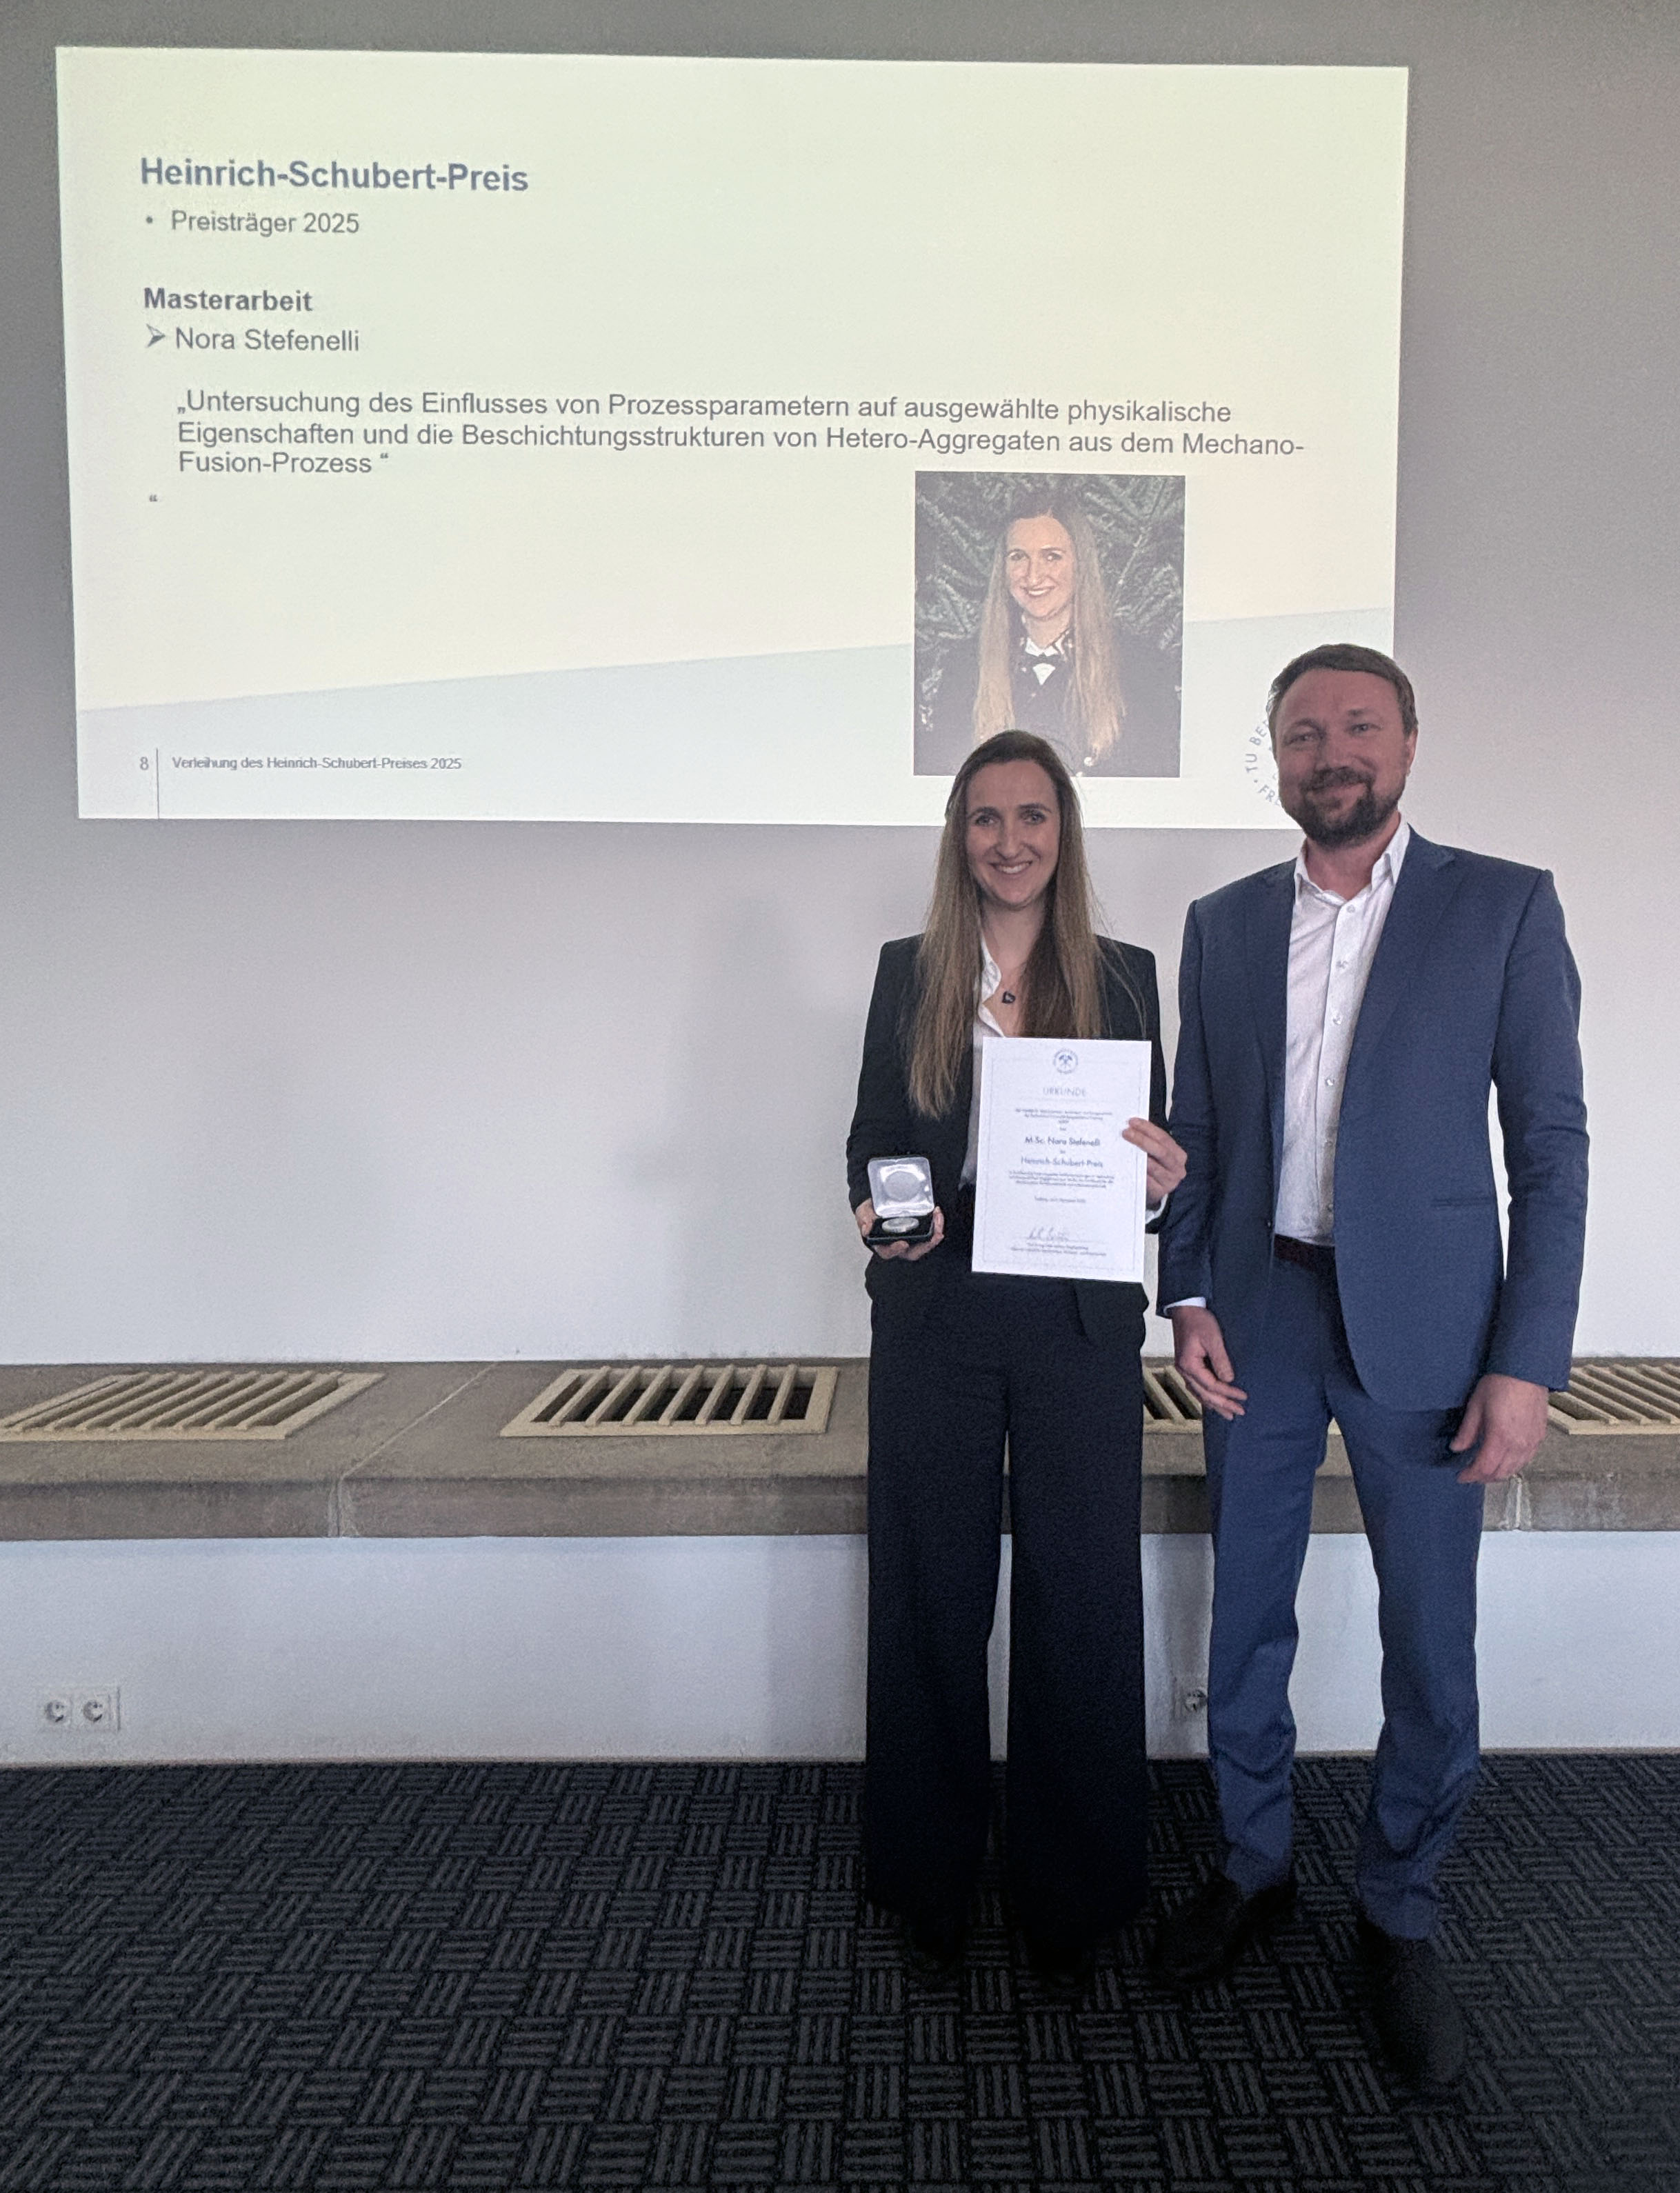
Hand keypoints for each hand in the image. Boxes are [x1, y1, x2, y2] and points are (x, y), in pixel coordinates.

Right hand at [854, 1198, 944, 1261]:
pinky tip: (937, 1214)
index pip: (889, 1252)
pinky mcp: (918, 1231)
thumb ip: (864, 1220)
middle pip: (914, 1252)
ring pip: (925, 1244)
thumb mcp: (863, 1213)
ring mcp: (910, 1239)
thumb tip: (866, 1230)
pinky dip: (935, 1225)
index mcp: (883, 1244)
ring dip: (935, 1233)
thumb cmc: (870, 1213)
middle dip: (927, 1244)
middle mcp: (898, 1245)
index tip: (902, 1243)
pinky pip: (929, 1233)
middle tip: (935, 1234)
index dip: (896, 1249)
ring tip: (938, 1219)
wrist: (877, 1204)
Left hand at [1124, 1118, 1187, 1203]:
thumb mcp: (1157, 1154)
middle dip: (1142, 1140)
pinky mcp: (1160, 1192)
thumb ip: (1150, 1142)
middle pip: (1160, 1151)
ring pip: (1153, 1166)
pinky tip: (1127, 1164)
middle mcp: (1177, 1168)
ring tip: (1125, 1146)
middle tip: (1126, 1133)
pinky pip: (1147, 1180)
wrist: (1155, 1191)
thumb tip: (1133, 1127)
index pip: (1164, 1138)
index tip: (1133, 1122)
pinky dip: (1137, 1171)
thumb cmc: (1156, 1168)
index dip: (1148, 1129)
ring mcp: (1170, 1181)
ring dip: (1138, 1156)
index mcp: (1178, 1154)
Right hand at [1171, 1305, 1246, 1419]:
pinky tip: (1212, 1400)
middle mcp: (1184, 1370)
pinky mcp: (1187, 1365)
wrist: (1185, 1309)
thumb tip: (1229, 1379)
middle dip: (1222, 1404)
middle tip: (1239, 1412)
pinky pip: (1196, 1386)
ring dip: (1214, 1404)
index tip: (1243, 1397)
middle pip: (1204, 1394)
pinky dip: (1206, 1396)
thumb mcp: (1213, 1339)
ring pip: (1199, 1393)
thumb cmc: (1198, 1321)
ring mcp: (1184, 1368)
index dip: (1228, 1393)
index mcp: (1189, 1365)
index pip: (1211, 1385)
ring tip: (1227, 1413)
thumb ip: (1221, 1360)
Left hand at [1450, 1372, 1549, 1482]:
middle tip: (1471, 1474)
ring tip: (1486, 1470)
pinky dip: (1514, 1465)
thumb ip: (1467, 1431)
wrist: (1527, 1371)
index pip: (1484, 1468)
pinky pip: (1526, 1460)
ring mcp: (1531, 1442)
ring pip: (1515, 1469)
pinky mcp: (1539, 1436)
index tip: (1461, 1476)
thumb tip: (1457, 1447)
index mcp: (1500, 1437)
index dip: (1471, 1475)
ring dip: (1499, 1473)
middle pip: (1500, 1473)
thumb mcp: (1476, 1405)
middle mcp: (1519, 1444)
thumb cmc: (1500, 1383)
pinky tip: (1505, 1461)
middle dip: (1483, 1477)